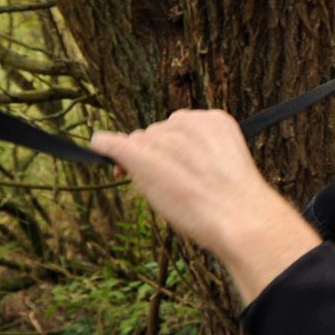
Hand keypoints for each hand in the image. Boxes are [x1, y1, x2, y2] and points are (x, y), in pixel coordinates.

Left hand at [92, 110, 320, 302]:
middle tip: (169, 184)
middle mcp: (187, 120)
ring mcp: (163, 134)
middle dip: (155, 154)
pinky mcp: (141, 151)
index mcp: (213, 120)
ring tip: (162, 188)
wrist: (236, 215)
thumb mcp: (223, 167)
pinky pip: (114, 144)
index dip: (170, 149)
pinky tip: (99, 145)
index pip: (179, 128)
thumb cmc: (233, 202)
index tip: (172, 168)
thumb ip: (199, 155)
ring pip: (139, 142)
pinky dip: (105, 146)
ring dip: (141, 159)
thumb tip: (170, 162)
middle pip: (156, 134)